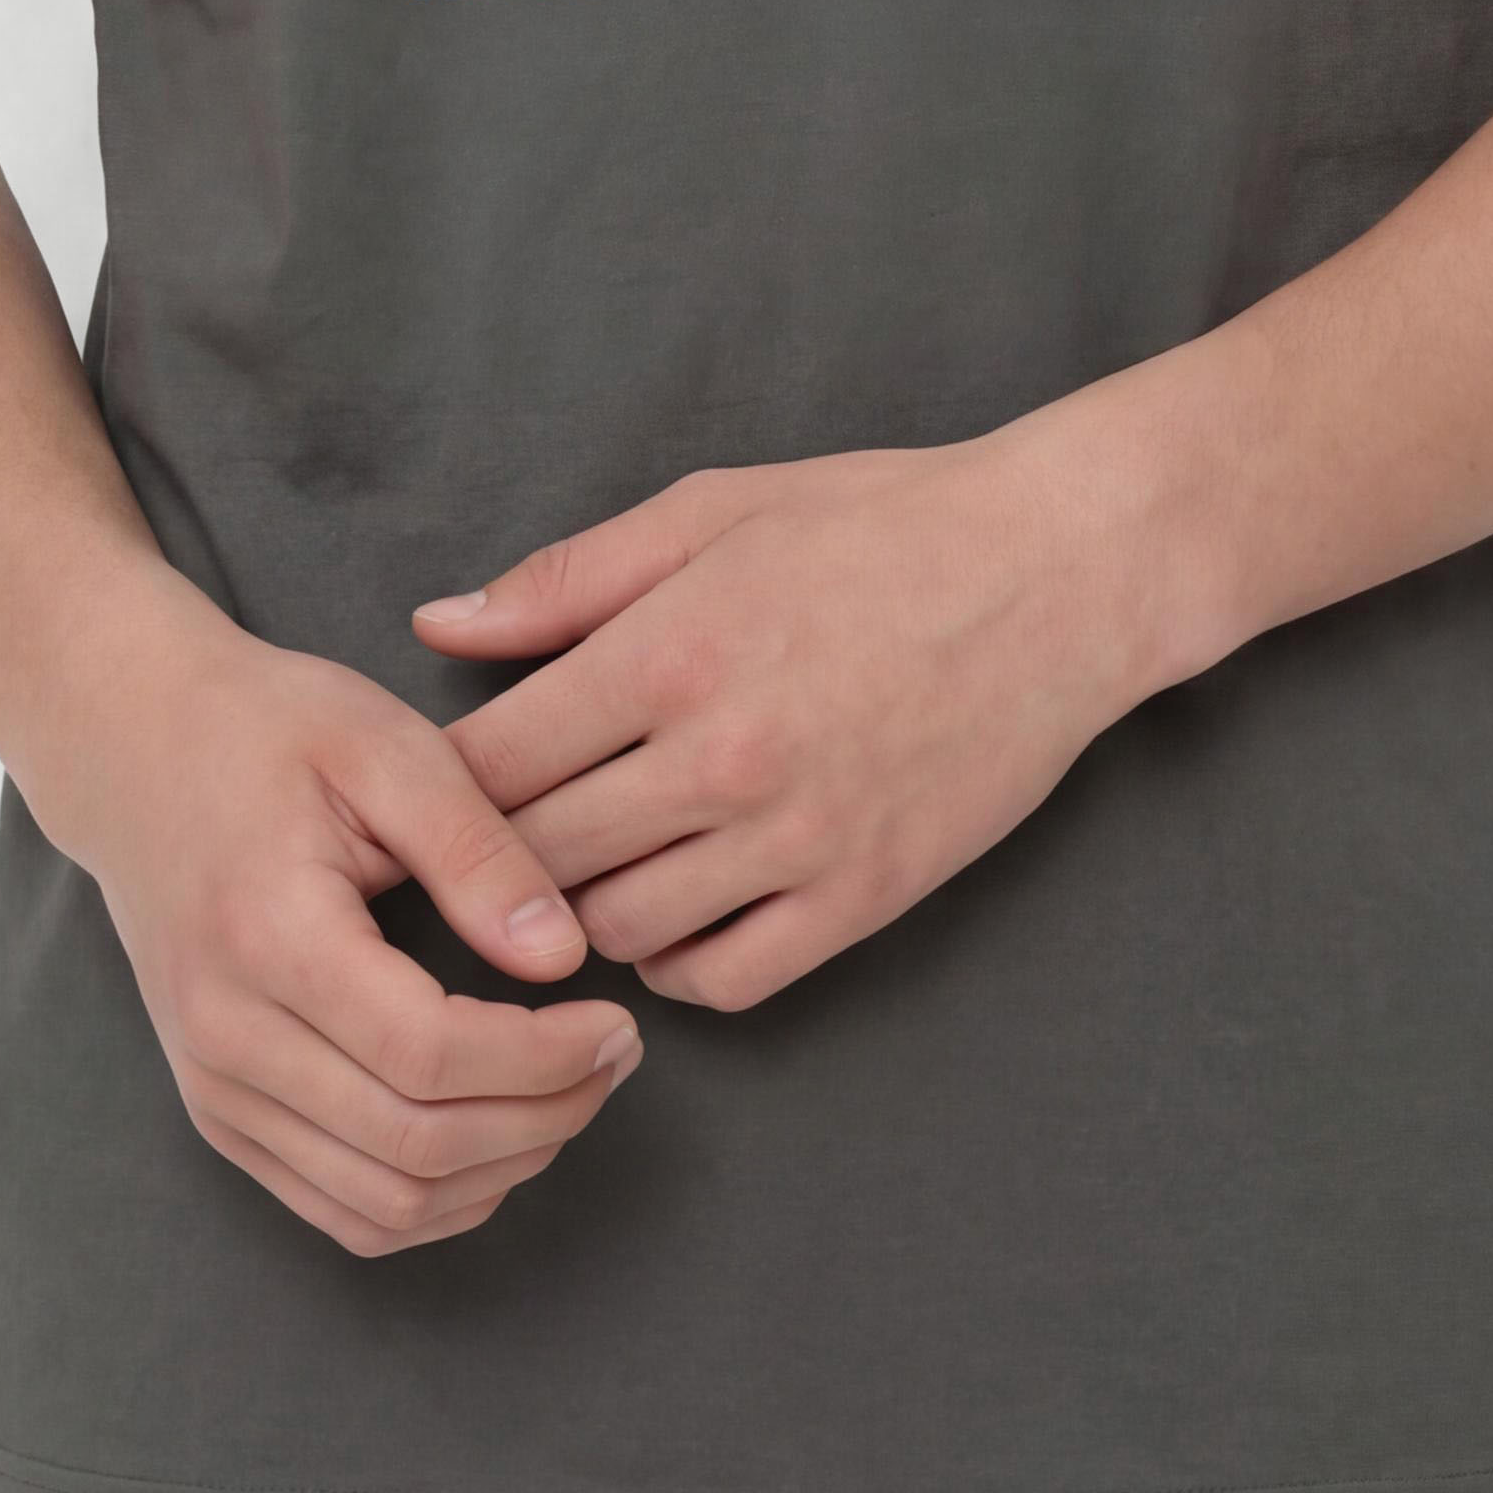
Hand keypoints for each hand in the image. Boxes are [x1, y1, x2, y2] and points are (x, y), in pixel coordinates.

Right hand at [50, 585, 645, 1255]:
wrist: (133, 747)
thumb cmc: (265, 729)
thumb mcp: (383, 746)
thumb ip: (477, 850)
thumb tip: (564, 957)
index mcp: (269, 937)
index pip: (429, 1056)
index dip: (544, 1060)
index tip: (617, 1020)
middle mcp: (228, 1037)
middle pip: (414, 1148)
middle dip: (543, 1119)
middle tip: (615, 1055)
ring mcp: (215, 1089)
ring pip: (383, 1206)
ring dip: (499, 1172)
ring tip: (569, 1091)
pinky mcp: (220, 1114)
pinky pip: (342, 1211)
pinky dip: (438, 1199)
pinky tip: (498, 1134)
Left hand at [412, 425, 1158, 1011]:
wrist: (1056, 573)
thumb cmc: (880, 524)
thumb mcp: (713, 512)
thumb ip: (566, 579)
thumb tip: (438, 626)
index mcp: (672, 650)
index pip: (491, 764)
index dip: (441, 787)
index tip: (435, 788)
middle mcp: (723, 757)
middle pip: (539, 858)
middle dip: (497, 855)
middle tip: (491, 844)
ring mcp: (797, 839)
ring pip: (619, 930)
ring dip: (583, 909)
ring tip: (590, 868)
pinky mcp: (864, 899)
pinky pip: (725, 981)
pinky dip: (679, 963)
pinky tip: (678, 909)